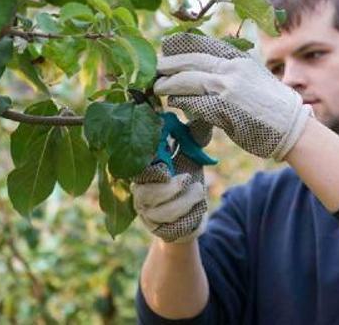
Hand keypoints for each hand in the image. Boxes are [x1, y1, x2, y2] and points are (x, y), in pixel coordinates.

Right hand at [130, 118, 211, 242]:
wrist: (190, 216)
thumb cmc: (187, 179)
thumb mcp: (191, 154)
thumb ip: (192, 135)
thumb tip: (201, 109)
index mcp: (144, 168)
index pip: (137, 165)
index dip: (149, 162)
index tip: (167, 162)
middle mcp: (139, 190)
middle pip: (144, 190)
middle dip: (169, 186)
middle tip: (187, 178)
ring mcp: (146, 211)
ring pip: (160, 209)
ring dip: (184, 201)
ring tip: (199, 190)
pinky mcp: (156, 228)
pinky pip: (170, 224)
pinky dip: (188, 214)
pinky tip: (198, 207)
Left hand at [154, 33, 312, 160]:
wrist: (291, 126)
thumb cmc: (273, 106)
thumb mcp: (253, 76)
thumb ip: (230, 71)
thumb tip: (204, 72)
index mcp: (238, 58)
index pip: (202, 44)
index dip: (181, 46)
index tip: (167, 48)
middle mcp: (231, 68)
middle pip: (189, 61)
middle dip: (168, 66)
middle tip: (155, 70)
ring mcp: (226, 87)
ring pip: (187, 80)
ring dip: (168, 85)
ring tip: (158, 88)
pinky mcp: (223, 108)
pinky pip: (193, 103)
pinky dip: (181, 102)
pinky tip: (175, 104)